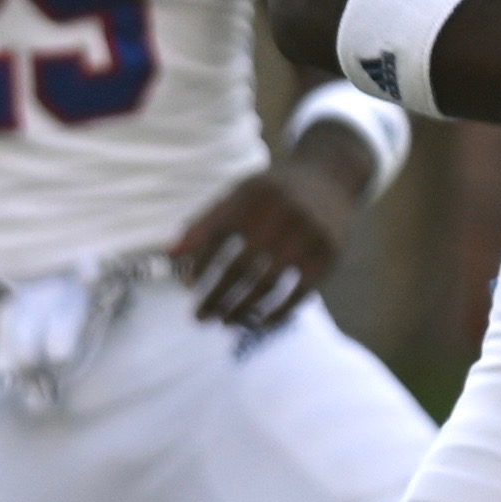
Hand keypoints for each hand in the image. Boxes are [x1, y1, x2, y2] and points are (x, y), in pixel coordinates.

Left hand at [166, 153, 351, 331]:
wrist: (330, 177)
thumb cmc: (273, 193)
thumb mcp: (241, 193)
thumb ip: (206, 222)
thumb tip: (170, 255)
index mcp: (254, 194)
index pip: (218, 235)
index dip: (199, 263)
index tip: (185, 287)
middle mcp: (283, 212)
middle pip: (240, 266)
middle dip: (216, 296)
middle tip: (198, 317)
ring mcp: (309, 234)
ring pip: (267, 284)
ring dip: (241, 309)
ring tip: (223, 322)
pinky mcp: (329, 254)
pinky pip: (299, 293)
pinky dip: (276, 313)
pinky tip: (258, 324)